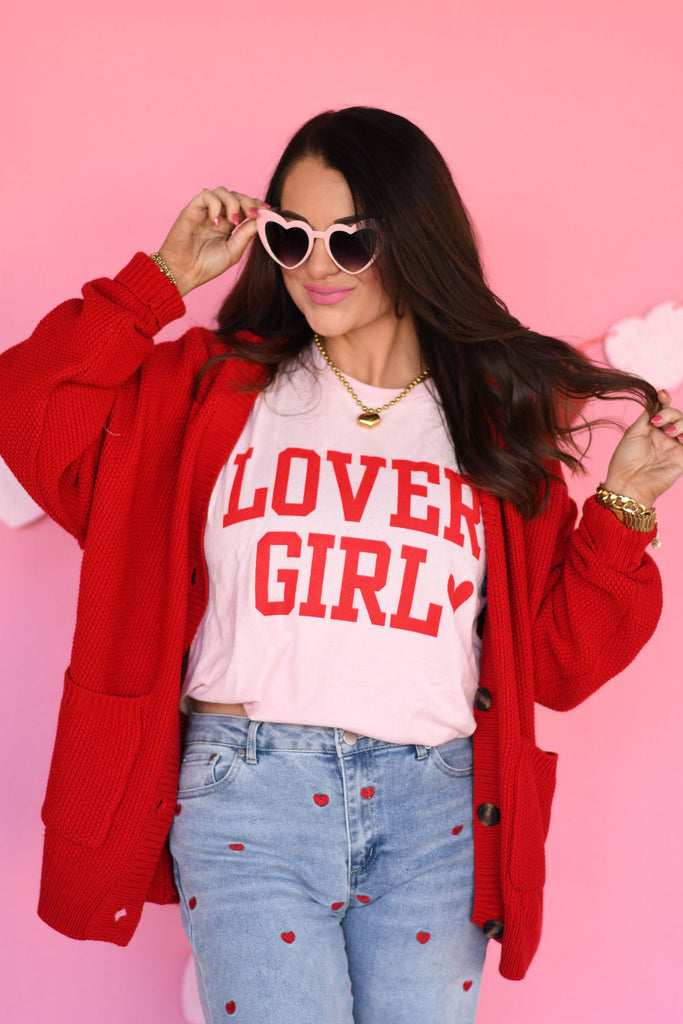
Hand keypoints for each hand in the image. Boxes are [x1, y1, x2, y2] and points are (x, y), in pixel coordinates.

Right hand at [156, 188, 267, 296]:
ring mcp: (205, 211)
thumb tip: (261, 219)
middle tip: (253, 214)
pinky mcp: (192, 209)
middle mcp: (217, 215)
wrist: (184, 272)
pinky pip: (206, 195)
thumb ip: (246, 235)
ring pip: (222, 191)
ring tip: (234, 221)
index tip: (268, 210)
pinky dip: (215, 205)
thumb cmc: (207, 265)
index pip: (244, 206)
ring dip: (232, 202)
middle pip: (235, 195)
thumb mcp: (233, 251)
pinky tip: (216, 222)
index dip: (256, 204)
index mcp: (228, 225)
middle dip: (247, 201)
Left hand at [603, 389, 682, 506]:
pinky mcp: (682, 457)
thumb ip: (647, 415)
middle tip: (657, 423)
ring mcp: (675, 446)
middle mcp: (664, 436)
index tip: (662, 394)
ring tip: (668, 432)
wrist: (628, 483)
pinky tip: (679, 438)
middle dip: (670, 413)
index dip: (665, 400)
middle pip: (677, 415)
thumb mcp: (633, 432)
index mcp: (651, 429)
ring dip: (680, 423)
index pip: (664, 409)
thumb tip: (657, 398)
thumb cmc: (625, 460)